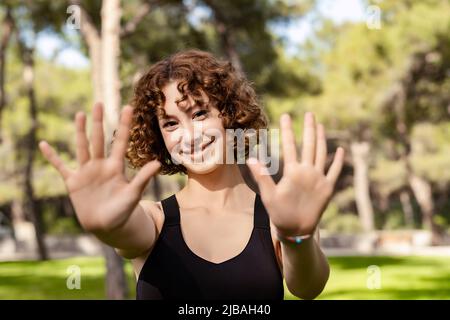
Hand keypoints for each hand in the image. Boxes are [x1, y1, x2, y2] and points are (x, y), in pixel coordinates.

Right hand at [39, 102, 160, 231]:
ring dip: (80, 132)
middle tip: (99, 104)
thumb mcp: (133, 194)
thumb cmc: (123, 211)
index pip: (120, 141)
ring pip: (82, 148)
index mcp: (116, 167)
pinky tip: (44, 145)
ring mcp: (86, 172)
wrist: (107, 227)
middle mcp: (101, 165)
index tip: (128, 108)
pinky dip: (52, 157)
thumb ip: (143, 178)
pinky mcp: (73, 182)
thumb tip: (157, 163)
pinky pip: (61, 167)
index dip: (124, 125)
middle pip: (99, 139)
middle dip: (99, 122)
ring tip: (80, 115)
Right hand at [246, 112, 343, 236]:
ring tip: (320, 124)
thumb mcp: (268, 195)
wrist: (298, 232)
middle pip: (310, 144)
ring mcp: (320, 179)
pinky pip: (335, 171)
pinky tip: (340, 149)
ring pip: (322, 154)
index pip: (290, 146)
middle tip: (309, 113)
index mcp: (293, 173)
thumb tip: (251, 159)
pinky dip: (338, 160)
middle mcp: (309, 173)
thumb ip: (261, 175)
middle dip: (309, 127)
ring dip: (322, 138)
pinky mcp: (328, 188)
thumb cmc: (280, 213)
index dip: (287, 130)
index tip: (286, 115)